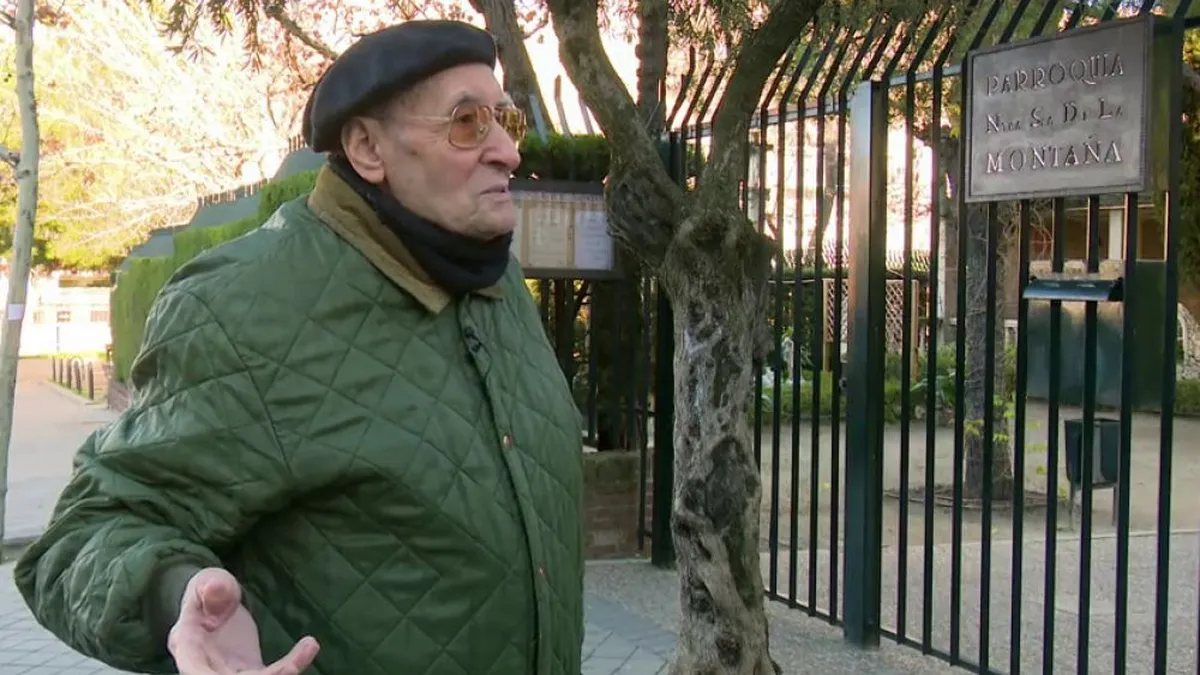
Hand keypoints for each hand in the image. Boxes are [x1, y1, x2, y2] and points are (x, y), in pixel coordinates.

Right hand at [167, 567, 319, 673]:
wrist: (213, 607)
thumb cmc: (206, 593)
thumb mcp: (204, 582)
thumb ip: (210, 586)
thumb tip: (216, 590)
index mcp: (188, 648)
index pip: (194, 670)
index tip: (253, 666)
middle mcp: (206, 668)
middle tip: (287, 668)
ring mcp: (230, 674)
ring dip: (282, 672)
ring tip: (309, 646)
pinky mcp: (252, 673)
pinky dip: (293, 665)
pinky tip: (310, 645)